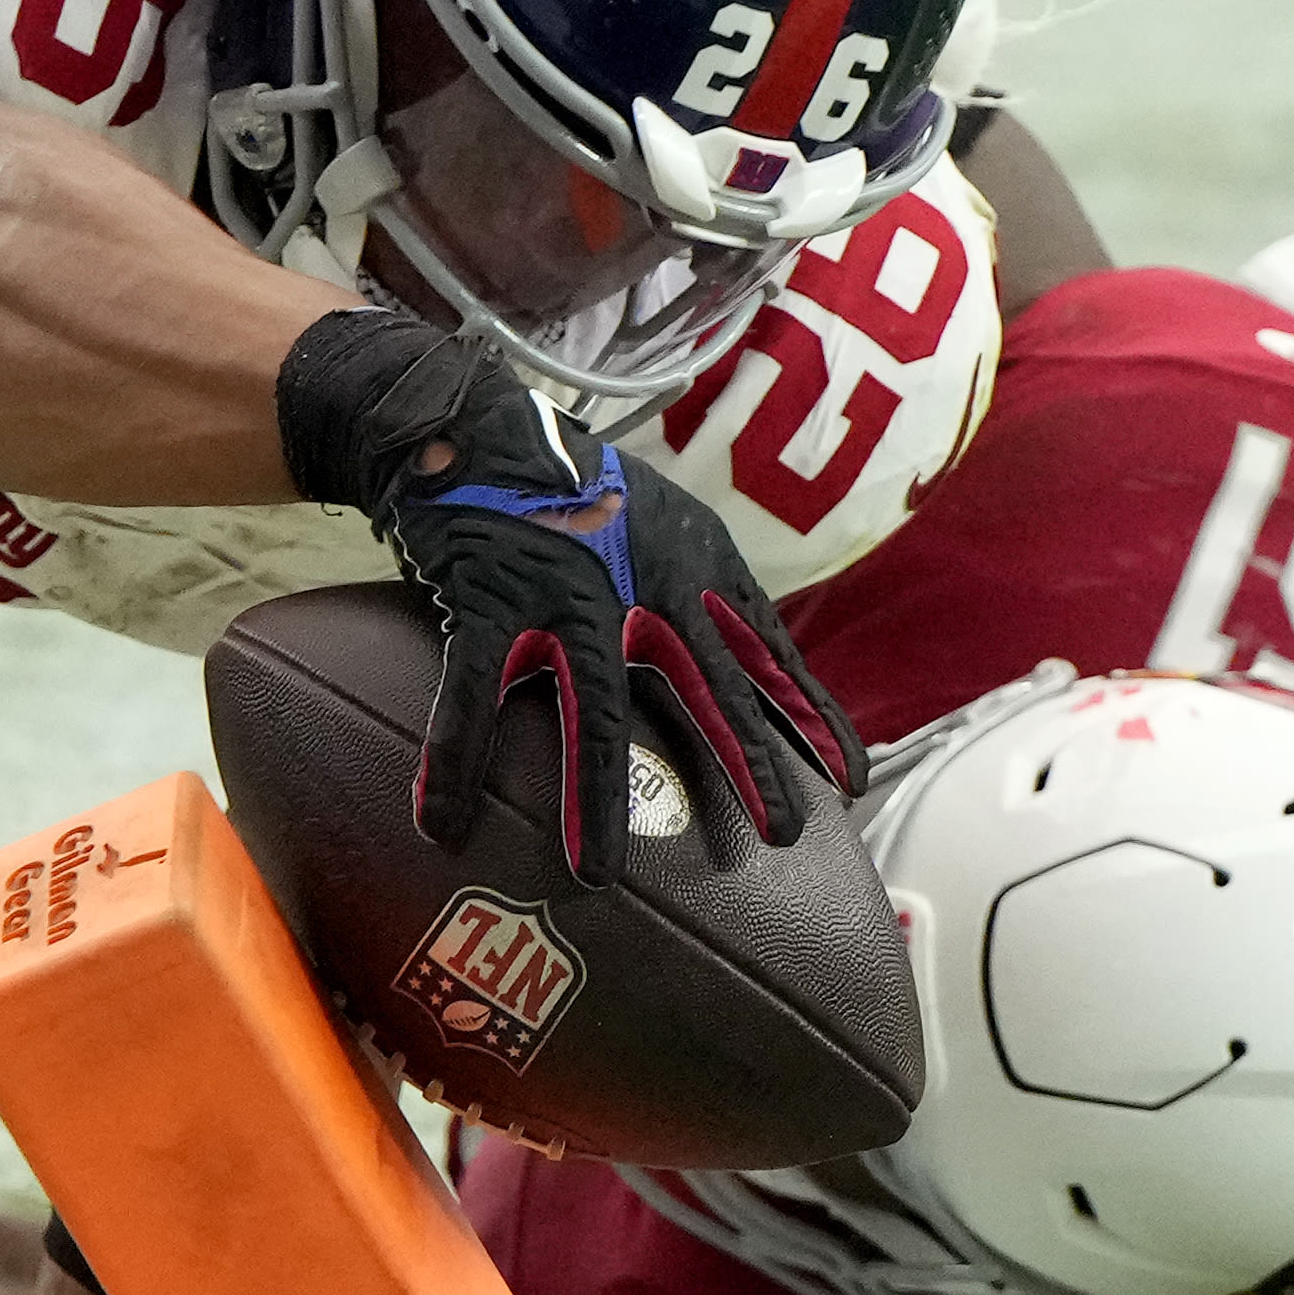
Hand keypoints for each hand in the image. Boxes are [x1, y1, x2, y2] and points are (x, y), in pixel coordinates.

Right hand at [277, 311, 864, 884]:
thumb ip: (694, 582)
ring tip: (595, 876)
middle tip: (787, 832)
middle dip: (751, 762)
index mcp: (692, 563)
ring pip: (592, 708)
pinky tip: (441, 820)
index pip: (768, 649)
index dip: (810, 714)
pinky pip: (471, 692)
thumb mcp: (660, 519)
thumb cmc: (568, 481)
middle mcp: (643, 583)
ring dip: (594, 796)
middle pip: (710, 687)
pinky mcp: (491, 597)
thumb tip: (731, 649)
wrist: (470, 419)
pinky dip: (454, 759)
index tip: (852, 774)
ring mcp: (568, 593)